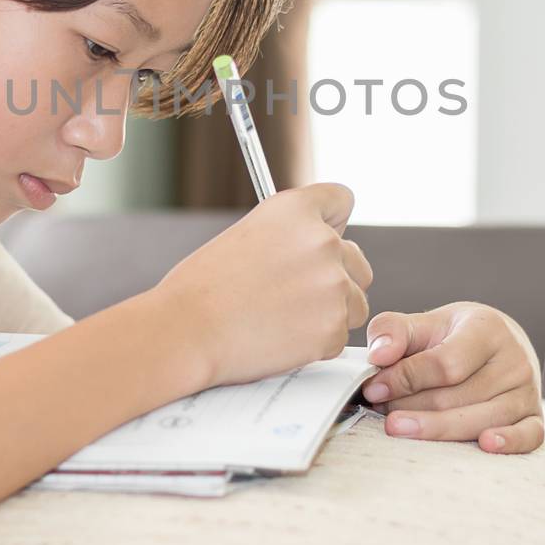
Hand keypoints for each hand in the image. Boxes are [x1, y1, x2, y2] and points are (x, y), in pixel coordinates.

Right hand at [151, 183, 371, 388]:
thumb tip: (318, 244)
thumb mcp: (246, 235)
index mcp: (295, 209)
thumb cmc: (203, 288)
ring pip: (355, 302)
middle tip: (294, 296)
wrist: (187, 330)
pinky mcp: (333, 326)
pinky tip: (280, 339)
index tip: (323, 239)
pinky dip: (316, 344)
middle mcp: (322, 240)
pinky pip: (338, 337)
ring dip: (329, 313)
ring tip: (282, 320)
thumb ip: (289, 234)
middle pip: (357, 260)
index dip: (333, 223)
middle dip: (336, 278)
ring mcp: (333, 284)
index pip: (342, 200)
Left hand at [359, 302, 543, 453]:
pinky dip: (509, 442)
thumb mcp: (425, 323)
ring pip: (481, 420)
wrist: (499, 344)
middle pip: (456, 397)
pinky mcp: (534, 417)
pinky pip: (528, 435)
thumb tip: (378, 354)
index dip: (406, 378)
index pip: (444, 363)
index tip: (374, 388)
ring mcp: (527, 391)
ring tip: (399, 429)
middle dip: (412, 407)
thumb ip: (395, 331)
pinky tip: (485, 445)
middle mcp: (513, 360)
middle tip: (381, 412)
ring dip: (435, 429)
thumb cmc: (455, 336)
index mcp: (486, 329)